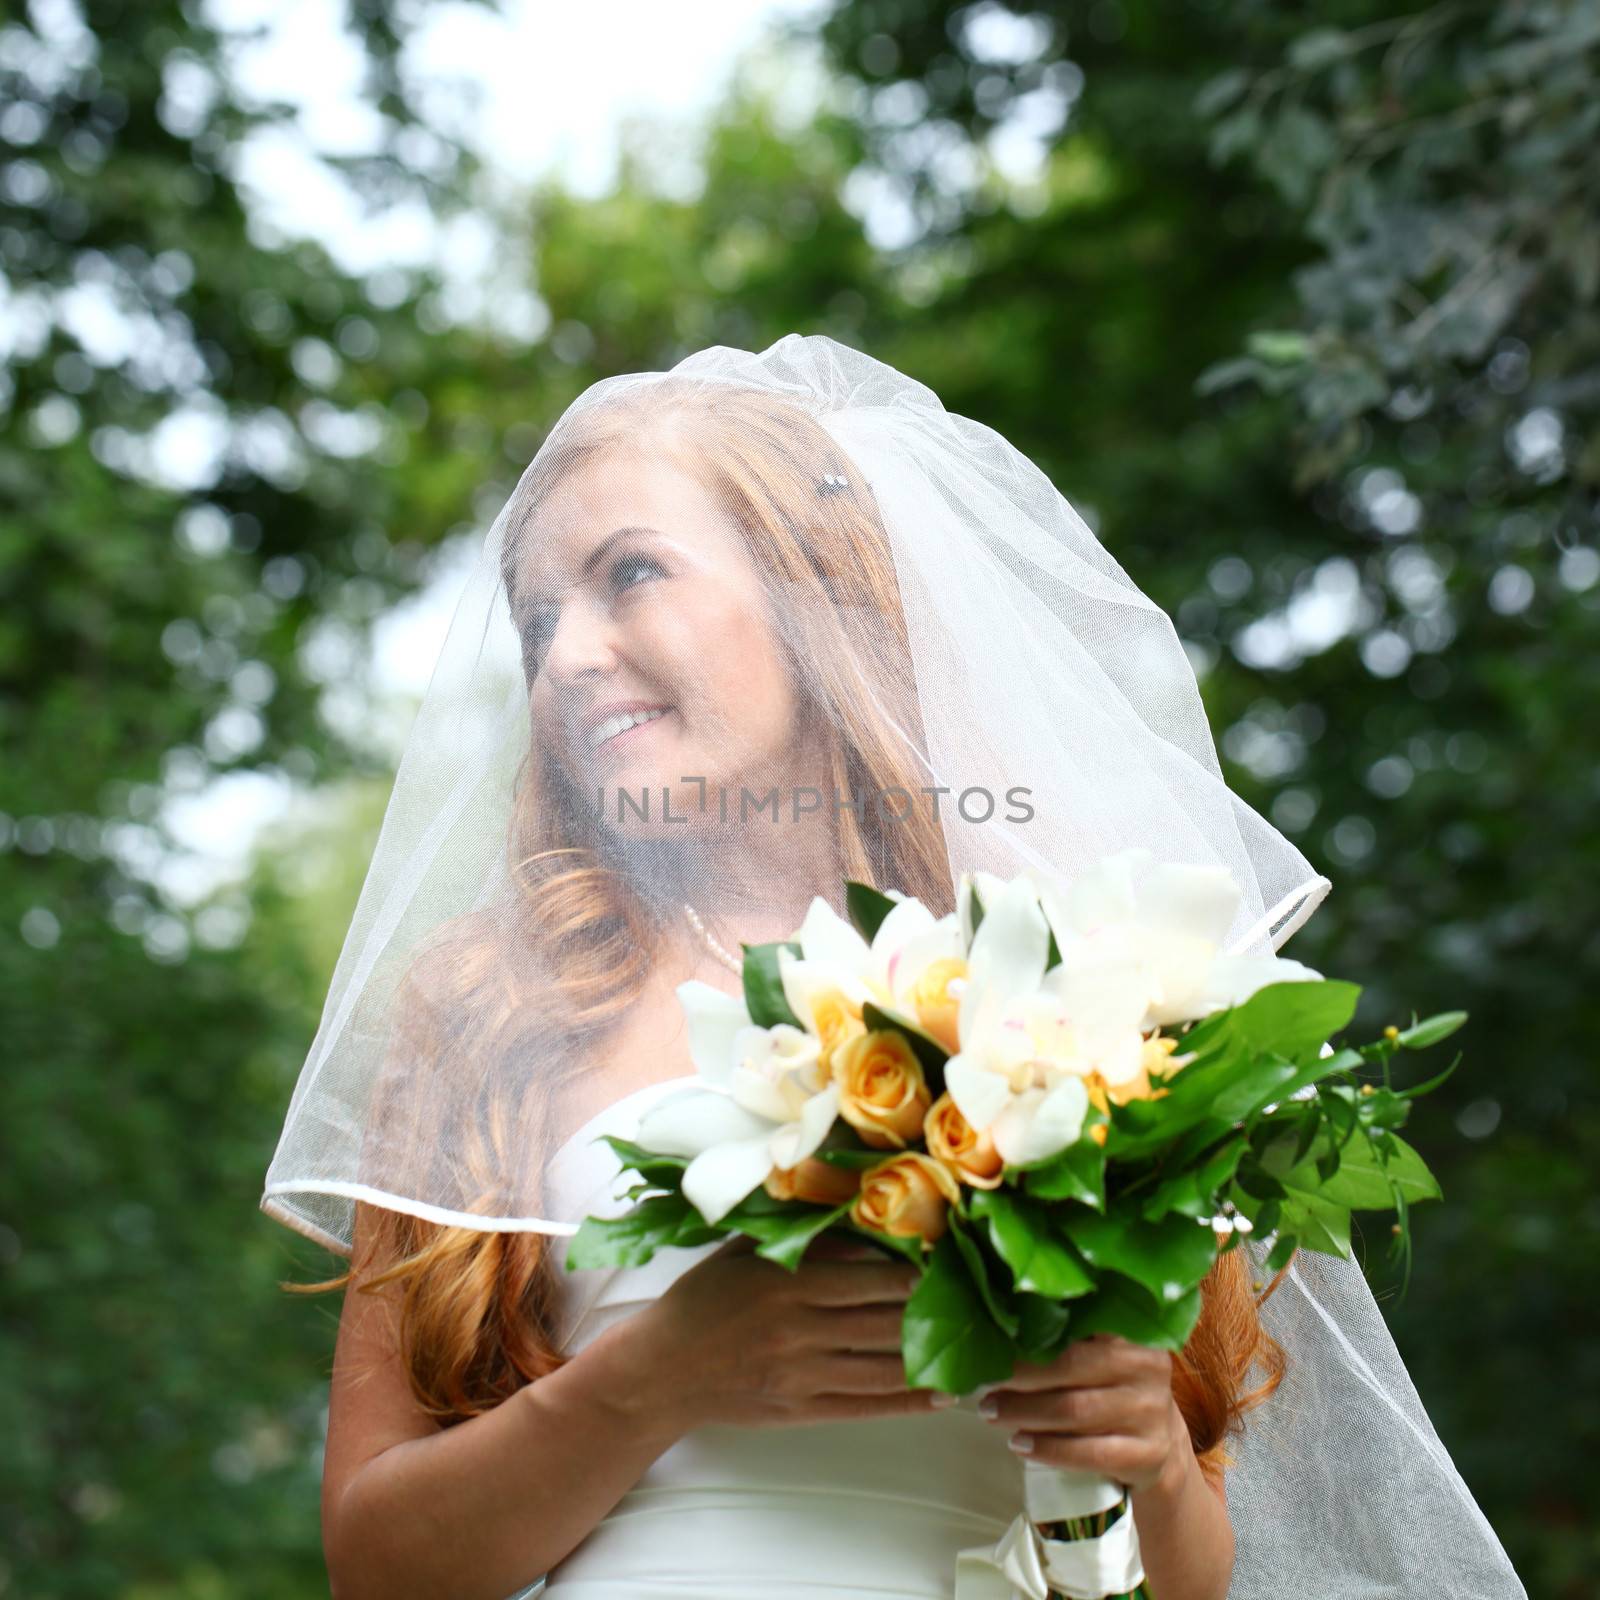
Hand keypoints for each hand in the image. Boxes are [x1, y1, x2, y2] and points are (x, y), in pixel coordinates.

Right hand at [624, 1232, 950, 1435]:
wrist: (661, 1369)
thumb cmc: (703, 1299)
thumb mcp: (745, 1252)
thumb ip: (799, 1239)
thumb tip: (856, 1217)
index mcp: (788, 1284)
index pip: (870, 1277)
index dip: (916, 1272)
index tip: (951, 1262)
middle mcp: (800, 1330)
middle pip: (884, 1321)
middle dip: (935, 1312)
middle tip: (980, 1304)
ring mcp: (803, 1375)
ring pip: (883, 1368)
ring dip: (933, 1362)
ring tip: (976, 1355)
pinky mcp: (801, 1409)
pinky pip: (866, 1406)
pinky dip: (907, 1402)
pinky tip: (940, 1397)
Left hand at [974, 1332, 1187, 1494]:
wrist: (1161, 1446)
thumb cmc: (1114, 1388)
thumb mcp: (1103, 1354)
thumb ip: (1068, 1336)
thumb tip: (999, 1325)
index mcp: (1132, 1331)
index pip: (1080, 1322)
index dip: (1034, 1332)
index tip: (995, 1338)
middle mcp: (1147, 1367)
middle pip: (1071, 1366)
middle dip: (1021, 1376)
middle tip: (986, 1384)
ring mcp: (1150, 1412)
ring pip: (1076, 1411)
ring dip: (1026, 1412)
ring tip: (992, 1413)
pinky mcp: (1146, 1454)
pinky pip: (1088, 1453)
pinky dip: (1048, 1449)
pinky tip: (1021, 1445)